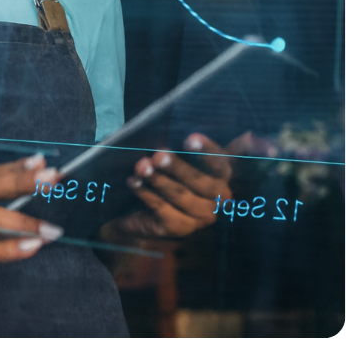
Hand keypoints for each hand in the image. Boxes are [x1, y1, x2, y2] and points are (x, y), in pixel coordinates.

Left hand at [115, 134, 237, 238]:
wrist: (142, 207)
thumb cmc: (165, 172)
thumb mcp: (176, 153)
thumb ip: (185, 141)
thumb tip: (206, 127)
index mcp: (221, 176)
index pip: (222, 164)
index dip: (209, 152)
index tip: (189, 139)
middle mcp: (218, 199)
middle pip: (203, 184)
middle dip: (179, 168)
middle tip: (158, 155)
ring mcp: (200, 217)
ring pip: (181, 197)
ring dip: (159, 180)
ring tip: (141, 166)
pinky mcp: (179, 228)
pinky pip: (163, 209)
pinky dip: (146, 193)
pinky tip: (133, 181)